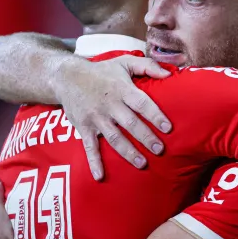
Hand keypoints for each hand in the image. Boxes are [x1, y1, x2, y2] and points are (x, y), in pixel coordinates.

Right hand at [53, 55, 172, 180]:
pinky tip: (100, 177)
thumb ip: (148, 66)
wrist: (67, 77)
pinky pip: (89, 147)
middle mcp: (110, 105)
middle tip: (160, 150)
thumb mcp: (124, 62)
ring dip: (128, 152)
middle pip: (130, 124)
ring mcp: (96, 118)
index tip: (168, 128)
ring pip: (114, 138)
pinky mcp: (83, 128)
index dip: (155, 115)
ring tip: (142, 164)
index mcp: (122, 89)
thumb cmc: (102, 71)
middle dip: (145, 138)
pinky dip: (94, 162)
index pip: (141, 103)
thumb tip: (170, 73)